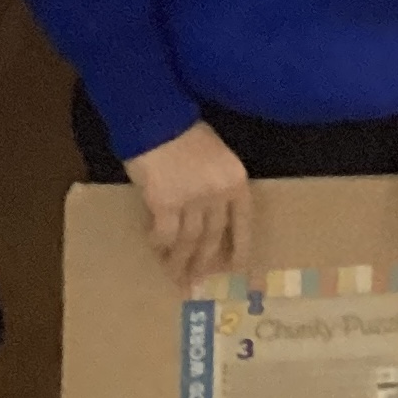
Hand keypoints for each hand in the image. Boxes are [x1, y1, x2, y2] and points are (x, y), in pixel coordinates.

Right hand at [123, 120, 251, 288]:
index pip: (243, 225)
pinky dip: (160, 243)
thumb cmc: (183, 131)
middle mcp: (218, 194)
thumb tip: (206, 218)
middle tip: (197, 282)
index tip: (236, 272)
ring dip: (181, 261)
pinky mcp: (164, 202)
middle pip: (213, 237)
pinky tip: (155, 247)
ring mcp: (192, 200)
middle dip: (205, 263)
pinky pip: (165, 233)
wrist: (155, 116)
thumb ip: (216, 185)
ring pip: (189, 241)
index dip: (240, 250)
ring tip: (175, 276)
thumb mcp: (214, 156)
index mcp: (236, 181)